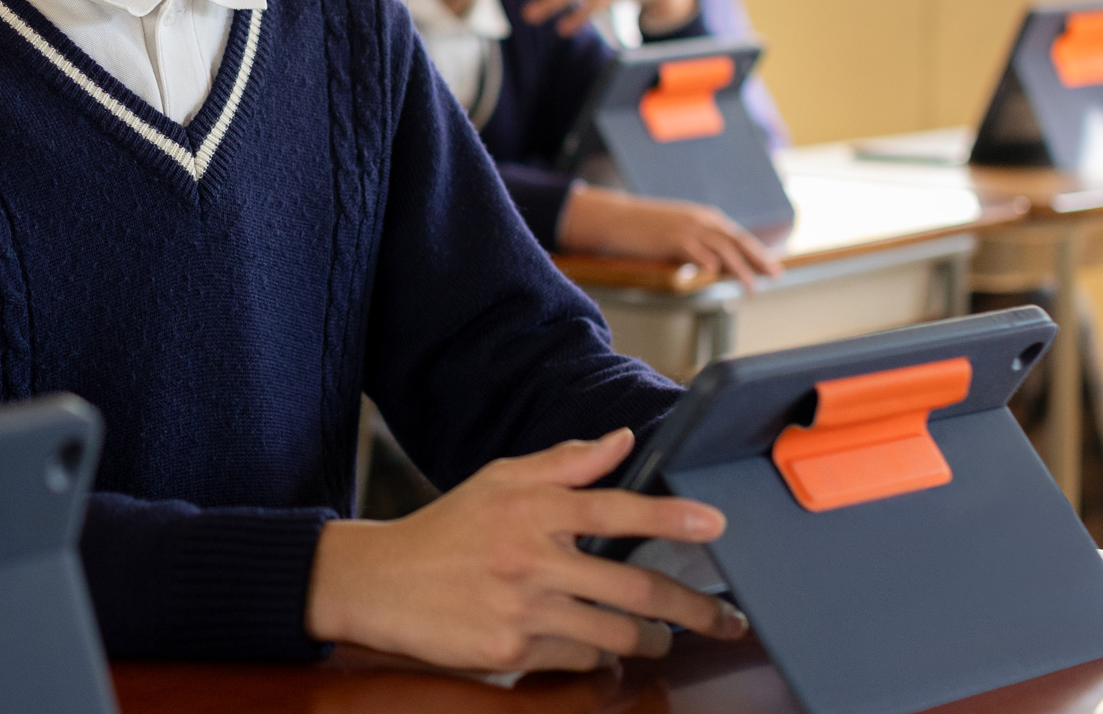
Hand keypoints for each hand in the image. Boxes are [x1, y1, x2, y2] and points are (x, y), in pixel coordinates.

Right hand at [305, 428, 747, 671]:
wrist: (379, 582)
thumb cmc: (445, 529)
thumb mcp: (499, 480)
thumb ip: (564, 463)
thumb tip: (621, 440)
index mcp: (530, 509)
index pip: (613, 508)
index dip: (669, 515)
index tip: (714, 523)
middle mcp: (530, 559)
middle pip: (633, 588)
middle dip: (691, 608)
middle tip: (724, 618)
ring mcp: (521, 610)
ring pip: (614, 635)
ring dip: (649, 640)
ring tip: (661, 638)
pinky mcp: (509, 653)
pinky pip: (576, 662)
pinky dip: (594, 657)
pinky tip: (596, 649)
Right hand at [559, 185, 781, 289]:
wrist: (617, 217)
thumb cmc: (645, 228)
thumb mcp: (678, 231)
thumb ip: (698, 243)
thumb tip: (717, 264)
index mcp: (704, 218)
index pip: (738, 237)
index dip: (758, 252)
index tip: (773, 268)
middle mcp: (701, 220)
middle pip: (737, 241)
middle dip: (758, 259)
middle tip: (775, 275)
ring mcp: (687, 228)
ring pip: (722, 248)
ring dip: (739, 268)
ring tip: (751, 286)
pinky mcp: (671, 238)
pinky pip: (694, 250)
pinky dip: (707, 260)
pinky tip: (717, 272)